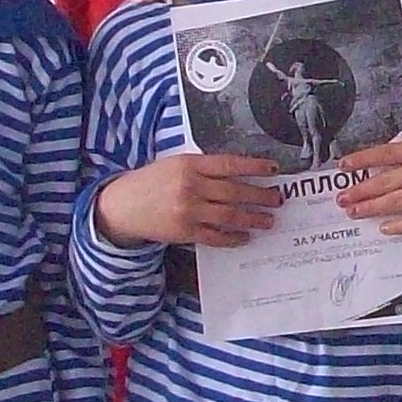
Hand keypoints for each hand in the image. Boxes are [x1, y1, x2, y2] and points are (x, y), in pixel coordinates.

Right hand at [95, 152, 280, 248]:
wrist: (123, 205)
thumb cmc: (153, 181)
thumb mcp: (176, 164)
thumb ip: (204, 167)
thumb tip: (240, 172)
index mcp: (190, 164)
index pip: (230, 164)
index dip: (255, 166)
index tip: (274, 169)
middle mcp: (191, 186)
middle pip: (235, 192)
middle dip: (261, 196)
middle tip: (278, 199)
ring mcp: (188, 210)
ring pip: (230, 216)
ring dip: (253, 219)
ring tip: (268, 220)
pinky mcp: (184, 231)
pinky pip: (215, 236)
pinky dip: (233, 238)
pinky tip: (245, 237)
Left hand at [339, 133, 401, 238]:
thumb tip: (381, 164)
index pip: (385, 153)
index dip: (362, 160)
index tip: (343, 166)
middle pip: (384, 181)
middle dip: (359, 190)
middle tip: (340, 198)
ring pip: (394, 202)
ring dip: (370, 208)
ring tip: (353, 212)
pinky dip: (398, 225)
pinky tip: (383, 227)